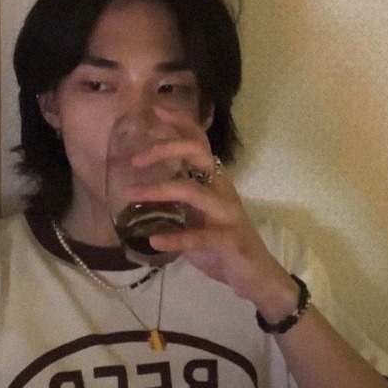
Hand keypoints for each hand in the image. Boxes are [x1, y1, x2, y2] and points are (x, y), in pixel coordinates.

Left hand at [129, 107, 297, 317]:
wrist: (256, 276)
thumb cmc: (224, 245)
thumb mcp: (199, 218)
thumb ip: (179, 204)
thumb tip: (144, 193)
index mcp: (216, 182)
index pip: (200, 144)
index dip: (181, 124)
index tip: (155, 111)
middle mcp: (223, 191)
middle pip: (198, 155)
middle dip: (166, 149)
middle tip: (136, 159)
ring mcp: (227, 214)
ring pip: (194, 191)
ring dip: (160, 189)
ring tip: (131, 195)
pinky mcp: (228, 240)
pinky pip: (199, 237)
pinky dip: (175, 238)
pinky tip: (154, 240)